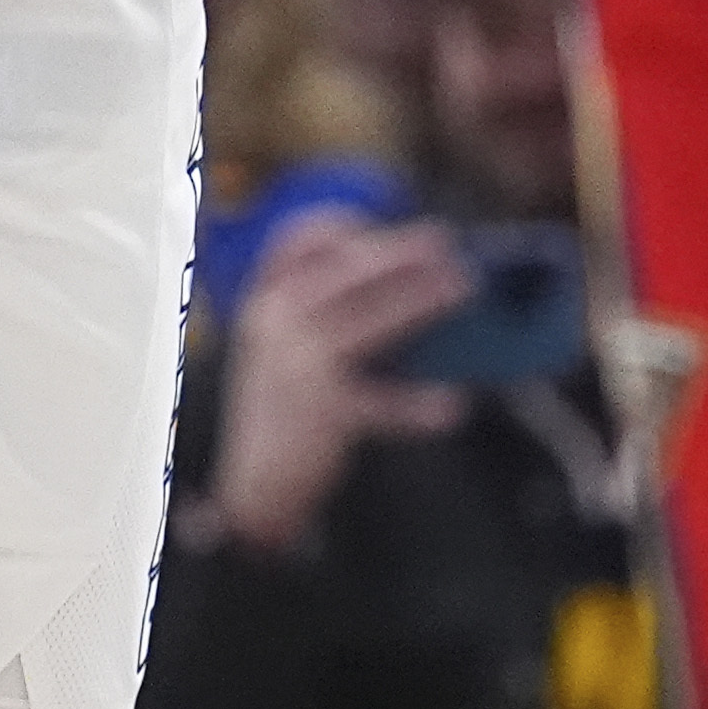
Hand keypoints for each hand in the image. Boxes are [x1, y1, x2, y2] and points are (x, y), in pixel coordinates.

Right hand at [206, 210, 470, 552]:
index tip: (376, 223)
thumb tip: (401, 290)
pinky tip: (451, 405)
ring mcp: (300, 365)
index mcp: (264, 304)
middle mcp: (277, 324)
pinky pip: (383, 403)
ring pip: (371, 319)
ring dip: (420, 300)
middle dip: (401, 251)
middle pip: (347, 271)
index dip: (338, 225)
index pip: (295, 242)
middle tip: (444, 244)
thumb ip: (318, 319)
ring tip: (458, 289)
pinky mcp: (325, 411)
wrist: (249, 485)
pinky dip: (418, 406)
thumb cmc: (277, 414)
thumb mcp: (280, 353)